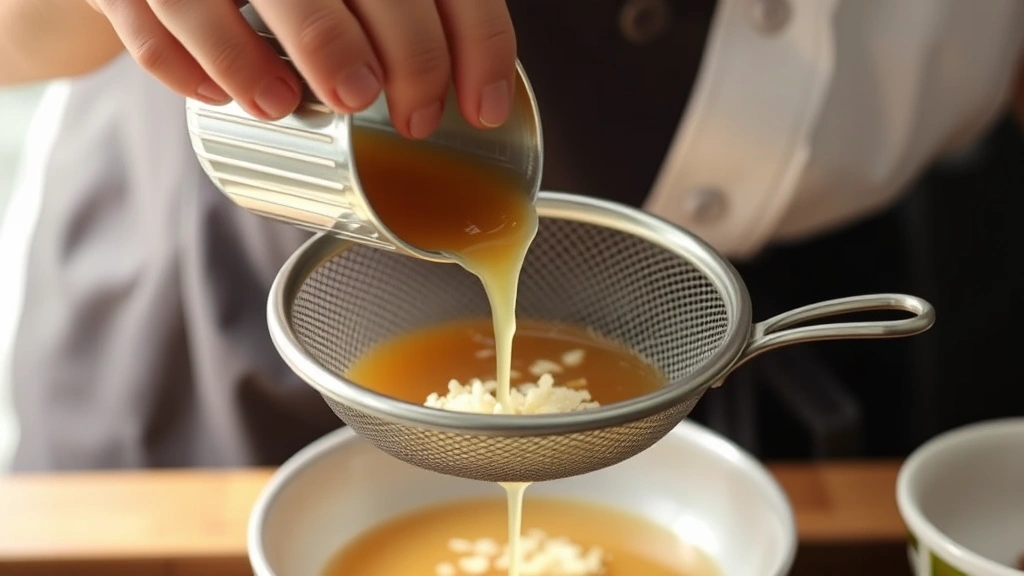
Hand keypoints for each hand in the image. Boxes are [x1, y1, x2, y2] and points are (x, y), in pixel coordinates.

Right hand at [84, 0, 516, 138]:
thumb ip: (399, 2)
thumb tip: (467, 76)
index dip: (475, 41)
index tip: (482, 106)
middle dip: (404, 58)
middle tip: (413, 117)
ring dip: (270, 61)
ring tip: (294, 107)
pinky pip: (152, 25)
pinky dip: (190, 69)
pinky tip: (223, 98)